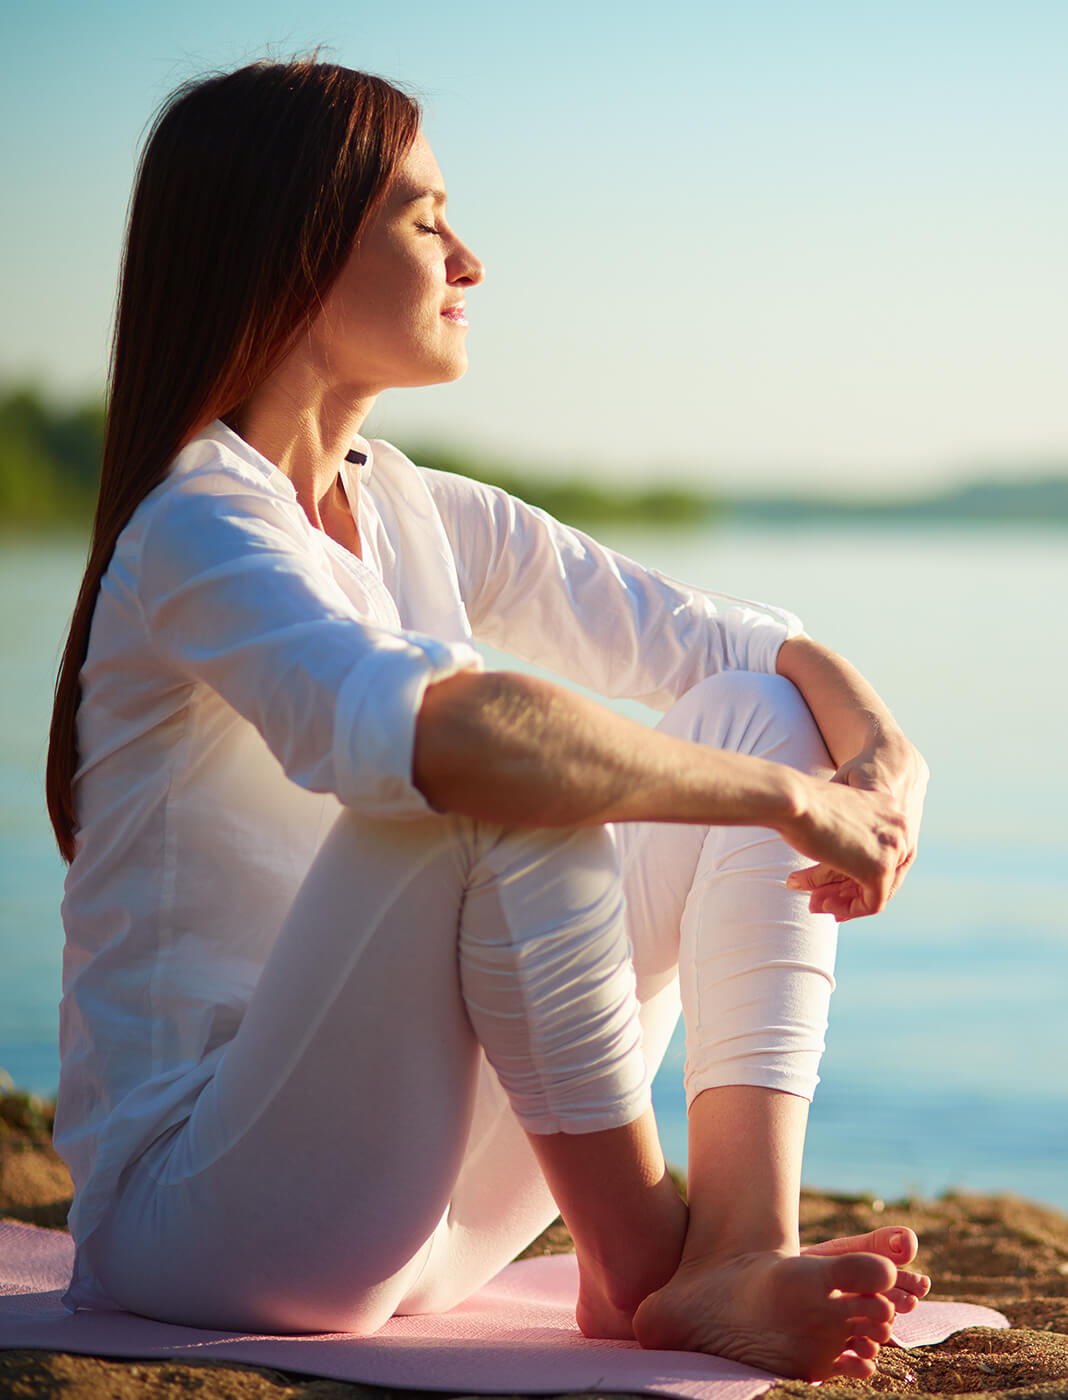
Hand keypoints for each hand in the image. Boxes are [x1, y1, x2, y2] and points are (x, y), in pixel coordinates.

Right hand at [785, 739, 927, 921]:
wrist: (793, 800)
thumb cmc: (801, 803)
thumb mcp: (833, 816)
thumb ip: (846, 836)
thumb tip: (840, 861)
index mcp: (890, 807)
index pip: (884, 852)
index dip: (857, 871)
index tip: (831, 883)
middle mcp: (900, 826)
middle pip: (883, 872)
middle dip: (848, 890)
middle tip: (819, 899)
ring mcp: (894, 847)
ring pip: (877, 889)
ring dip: (844, 901)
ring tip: (814, 905)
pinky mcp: (880, 868)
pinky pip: (872, 903)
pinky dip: (848, 909)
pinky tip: (822, 904)